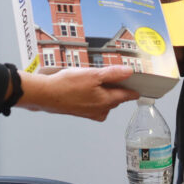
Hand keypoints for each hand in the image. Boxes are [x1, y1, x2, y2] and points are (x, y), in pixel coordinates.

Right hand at [17, 66, 139, 120]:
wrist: (45, 95)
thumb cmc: (66, 86)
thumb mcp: (92, 74)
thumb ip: (113, 73)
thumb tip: (128, 72)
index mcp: (106, 101)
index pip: (126, 96)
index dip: (133, 89)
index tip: (139, 88)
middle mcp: (99, 110)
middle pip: (114, 98)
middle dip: (115, 88)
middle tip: (112, 75)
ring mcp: (89, 112)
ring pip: (103, 100)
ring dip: (102, 90)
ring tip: (92, 78)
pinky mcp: (80, 111)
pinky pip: (92, 102)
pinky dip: (91, 94)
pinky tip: (82, 86)